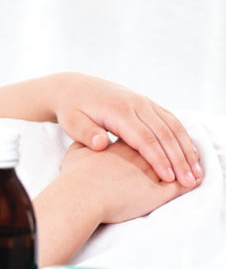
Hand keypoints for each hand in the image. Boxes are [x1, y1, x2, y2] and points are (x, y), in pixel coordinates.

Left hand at [53, 73, 201, 187]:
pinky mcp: (147, 104)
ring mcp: (144, 102)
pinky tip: (190, 154)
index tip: (169, 178)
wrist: (73, 88)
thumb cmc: (71, 110)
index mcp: (118, 110)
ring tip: (196, 172)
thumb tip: (100, 144)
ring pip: (173, 125)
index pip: (144, 138)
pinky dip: (182, 137)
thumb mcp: (71, 122)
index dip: (158, 159)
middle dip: (179, 158)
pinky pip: (171, 120)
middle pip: (164, 133)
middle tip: (190, 181)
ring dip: (187, 149)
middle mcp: (135, 104)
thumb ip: (85, 133)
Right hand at [61, 140, 197, 224]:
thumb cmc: (74, 176)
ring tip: (190, 173)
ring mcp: (149, 171)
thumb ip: (87, 142)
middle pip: (165, 147)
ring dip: (184, 167)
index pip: (146, 135)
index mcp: (123, 143)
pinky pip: (178, 187)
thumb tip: (96, 140)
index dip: (155, 138)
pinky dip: (185, 185)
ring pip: (174, 164)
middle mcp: (140, 153)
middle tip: (183, 157)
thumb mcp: (76, 151)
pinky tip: (189, 185)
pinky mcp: (155, 191)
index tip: (159, 142)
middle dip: (177, 150)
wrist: (80, 195)